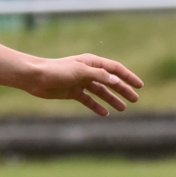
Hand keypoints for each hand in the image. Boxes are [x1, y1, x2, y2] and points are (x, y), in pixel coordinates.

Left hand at [22, 53, 143, 115]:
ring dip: (112, 99)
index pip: (115, 69)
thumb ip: (98, 76)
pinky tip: (104, 113)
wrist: (35, 77)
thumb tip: (116, 81)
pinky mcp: (72, 92)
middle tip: (135, 100)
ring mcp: (81, 82)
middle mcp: (88, 71)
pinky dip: (96, 106)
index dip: (128, 77)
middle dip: (123, 90)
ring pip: (100, 92)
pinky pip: (88, 100)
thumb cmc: (56, 71)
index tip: (139, 86)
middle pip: (110, 81)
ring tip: (122, 109)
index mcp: (92, 63)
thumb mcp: (80, 72)